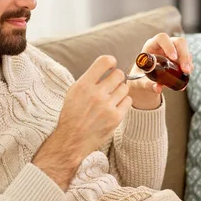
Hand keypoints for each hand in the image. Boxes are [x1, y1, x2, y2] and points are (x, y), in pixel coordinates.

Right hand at [34, 55, 131, 189]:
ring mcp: (107, 106)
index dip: (110, 62)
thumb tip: (106, 67)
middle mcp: (96, 94)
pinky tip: (114, 106)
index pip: (105, 61)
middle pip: (119, 74)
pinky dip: (123, 102)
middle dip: (116, 78)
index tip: (110, 66)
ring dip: (119, 91)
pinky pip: (128, 101)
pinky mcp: (116, 117)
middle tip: (111, 85)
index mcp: (83, 85)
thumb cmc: (72, 114)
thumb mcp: (74, 92)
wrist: (72, 139)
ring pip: (125, 87)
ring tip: (111, 98)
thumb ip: (89, 79)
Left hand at [127, 33, 193, 108]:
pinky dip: (189, 65)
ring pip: (185, 49)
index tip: (173, 58)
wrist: (143, 79)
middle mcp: (163, 46)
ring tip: (187, 72)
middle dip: (184, 55)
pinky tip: (186, 74)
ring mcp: (172, 50)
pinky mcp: (179, 57)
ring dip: (188, 61)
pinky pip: (187, 58)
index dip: (169, 46)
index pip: (161, 38)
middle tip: (185, 69)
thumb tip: (158, 89)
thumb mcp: (141, 81)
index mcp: (151, 45)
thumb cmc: (139, 77)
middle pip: (178, 42)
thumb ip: (148, 85)